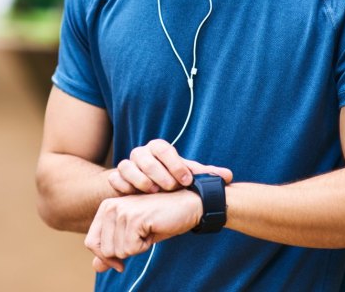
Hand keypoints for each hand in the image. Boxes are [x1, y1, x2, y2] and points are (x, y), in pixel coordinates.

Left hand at [84, 190, 201, 272]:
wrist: (186, 205)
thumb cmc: (160, 220)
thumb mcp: (133, 237)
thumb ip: (113, 249)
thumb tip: (95, 268)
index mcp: (105, 208)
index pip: (91, 242)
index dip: (105, 257)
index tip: (121, 260)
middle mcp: (109, 207)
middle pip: (104, 251)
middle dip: (126, 251)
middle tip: (141, 235)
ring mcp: (121, 211)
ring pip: (118, 251)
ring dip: (137, 248)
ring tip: (147, 230)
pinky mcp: (134, 218)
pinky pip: (131, 249)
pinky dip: (145, 246)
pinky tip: (152, 229)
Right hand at [108, 139, 232, 193]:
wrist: (147, 189)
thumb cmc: (170, 179)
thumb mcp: (186, 176)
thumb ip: (204, 175)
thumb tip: (229, 176)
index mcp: (158, 149)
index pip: (163, 148)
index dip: (175, 164)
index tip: (186, 180)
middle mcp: (141, 154)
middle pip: (143, 156)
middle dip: (158, 172)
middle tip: (170, 188)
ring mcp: (127, 165)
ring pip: (127, 166)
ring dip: (140, 179)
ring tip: (154, 191)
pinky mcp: (116, 178)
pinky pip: (115, 179)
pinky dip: (124, 186)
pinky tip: (135, 196)